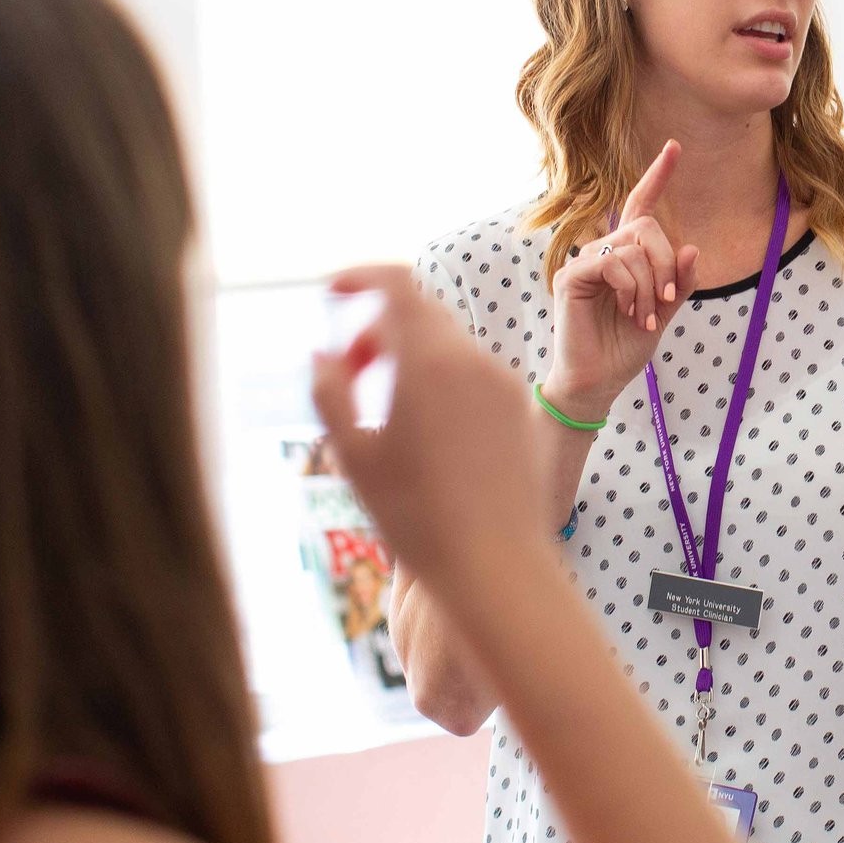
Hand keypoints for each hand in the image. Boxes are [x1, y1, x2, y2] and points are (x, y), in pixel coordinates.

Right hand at [312, 266, 545, 582]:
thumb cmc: (416, 518)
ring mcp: (504, 384)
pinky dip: (443, 381)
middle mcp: (473, 361)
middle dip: (378, 330)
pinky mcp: (522, 410)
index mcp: (429, 361)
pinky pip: (474, 375)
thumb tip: (321, 352)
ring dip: (410, 359)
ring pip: (448, 347)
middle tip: (349, 373)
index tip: (330, 292)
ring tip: (383, 412)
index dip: (359, 276)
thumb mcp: (353, 457)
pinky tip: (425, 432)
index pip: (396, 282)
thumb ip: (329, 392)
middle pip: (419, 314)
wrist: (497, 566)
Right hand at [544, 140, 701, 421]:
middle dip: (666, 264)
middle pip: (646, 226)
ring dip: (650, 286)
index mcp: (625, 256)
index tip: (675, 147)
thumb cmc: (625, 347)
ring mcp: (584, 263)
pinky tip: (628, 311)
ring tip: (643, 316)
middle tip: (665, 301)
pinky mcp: (570, 278)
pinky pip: (612, 263)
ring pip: (633, 246)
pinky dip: (630, 288)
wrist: (598, 383)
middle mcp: (603, 252)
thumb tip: (692, 247)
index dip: (658, 176)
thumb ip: (679, 283)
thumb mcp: (664, 313)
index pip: (640, 205)